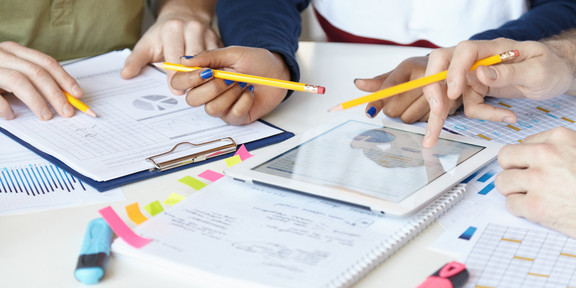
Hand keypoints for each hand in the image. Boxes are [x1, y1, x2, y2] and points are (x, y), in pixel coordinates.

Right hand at [0, 41, 80, 119]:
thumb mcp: (15, 71)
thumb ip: (35, 79)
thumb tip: (65, 97)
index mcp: (14, 51)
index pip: (46, 62)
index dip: (64, 79)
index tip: (78, 95)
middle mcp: (2, 55)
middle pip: (36, 72)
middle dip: (56, 94)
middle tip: (67, 112)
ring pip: (19, 81)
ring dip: (36, 101)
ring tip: (46, 116)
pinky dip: (5, 107)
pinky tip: (12, 115)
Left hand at [121, 0, 221, 93]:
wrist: (184, 15)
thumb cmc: (163, 34)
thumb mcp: (147, 44)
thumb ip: (136, 60)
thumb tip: (126, 75)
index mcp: (172, 29)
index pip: (175, 56)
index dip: (175, 76)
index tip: (176, 91)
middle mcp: (192, 29)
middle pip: (195, 59)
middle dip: (193, 78)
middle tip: (190, 94)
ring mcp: (208, 34)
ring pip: (210, 60)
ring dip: (206, 77)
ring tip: (202, 91)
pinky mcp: (218, 41)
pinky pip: (220, 60)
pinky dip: (216, 72)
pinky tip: (212, 83)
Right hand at [170, 46, 289, 124]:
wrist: (278, 72)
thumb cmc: (255, 61)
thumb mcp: (232, 53)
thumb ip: (209, 57)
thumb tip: (185, 61)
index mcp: (203, 76)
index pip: (180, 83)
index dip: (187, 80)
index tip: (206, 71)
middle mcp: (209, 93)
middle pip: (192, 99)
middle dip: (212, 88)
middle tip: (229, 77)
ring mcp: (222, 107)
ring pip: (211, 109)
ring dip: (229, 94)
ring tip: (243, 83)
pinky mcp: (236, 117)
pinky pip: (231, 115)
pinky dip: (243, 102)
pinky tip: (250, 93)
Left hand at [355, 56, 460, 123]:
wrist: (452, 70)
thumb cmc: (420, 72)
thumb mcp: (400, 72)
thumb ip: (380, 81)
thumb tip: (358, 83)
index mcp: (409, 66)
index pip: (389, 86)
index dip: (378, 101)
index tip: (369, 112)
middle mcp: (424, 76)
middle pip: (395, 107)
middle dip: (393, 109)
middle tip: (400, 101)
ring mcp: (438, 91)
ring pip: (407, 118)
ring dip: (406, 114)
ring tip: (414, 102)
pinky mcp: (448, 105)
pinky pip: (421, 122)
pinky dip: (419, 118)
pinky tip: (425, 107)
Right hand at [422, 38, 573, 146]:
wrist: (557, 74)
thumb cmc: (550, 66)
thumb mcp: (537, 70)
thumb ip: (508, 72)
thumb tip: (481, 73)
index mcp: (491, 48)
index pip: (463, 52)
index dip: (454, 71)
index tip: (454, 93)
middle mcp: (477, 60)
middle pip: (441, 67)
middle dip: (433, 91)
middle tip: (437, 112)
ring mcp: (474, 76)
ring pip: (447, 92)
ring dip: (439, 116)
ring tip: (432, 138)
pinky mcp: (477, 90)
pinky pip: (470, 105)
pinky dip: (484, 115)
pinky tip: (507, 118)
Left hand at [496, 127, 575, 237]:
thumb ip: (562, 148)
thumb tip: (535, 149)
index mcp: (560, 138)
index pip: (524, 143)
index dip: (528, 158)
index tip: (535, 166)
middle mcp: (546, 155)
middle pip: (505, 158)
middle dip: (513, 170)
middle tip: (525, 180)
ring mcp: (538, 181)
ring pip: (503, 181)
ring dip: (514, 190)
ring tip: (532, 195)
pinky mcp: (535, 206)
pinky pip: (510, 204)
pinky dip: (521, 209)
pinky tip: (537, 209)